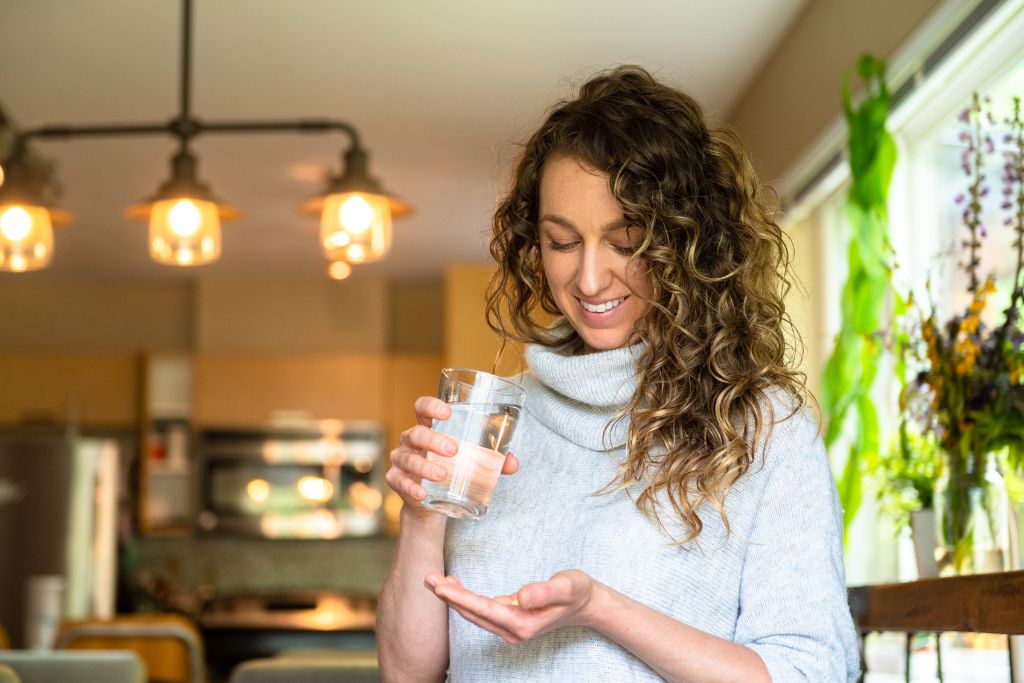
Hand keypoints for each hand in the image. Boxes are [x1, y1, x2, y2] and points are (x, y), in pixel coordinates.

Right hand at [386, 396, 519, 518]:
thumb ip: (492, 460)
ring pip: (408, 459)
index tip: (447, 411)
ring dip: (425, 467)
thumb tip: (513, 464)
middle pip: (416, 434)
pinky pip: (399, 482)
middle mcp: (411, 441)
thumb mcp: (471, 461)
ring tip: (443, 475)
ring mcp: (402, 460)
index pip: (422, 408)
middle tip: (454, 450)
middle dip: (434, 440)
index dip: (431, 406)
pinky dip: (411, 488)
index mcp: (429, 428)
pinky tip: (422, 494)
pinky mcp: (397, 481)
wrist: (432, 502)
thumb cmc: (452, 469)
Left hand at [424, 570, 595, 643]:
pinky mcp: (509, 620)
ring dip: (454, 598)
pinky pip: (481, 610)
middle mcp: (513, 630)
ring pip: (474, 613)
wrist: (587, 604)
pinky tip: (454, 586)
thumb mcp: (567, 586)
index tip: (439, 587)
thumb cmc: (578, 592)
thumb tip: (521, 596)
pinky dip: (465, 599)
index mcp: (523, 623)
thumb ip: (545, 591)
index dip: (460, 598)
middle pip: (473, 613)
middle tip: (426, 577)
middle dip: (448, 596)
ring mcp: (510, 628)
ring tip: (433, 580)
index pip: (484, 609)